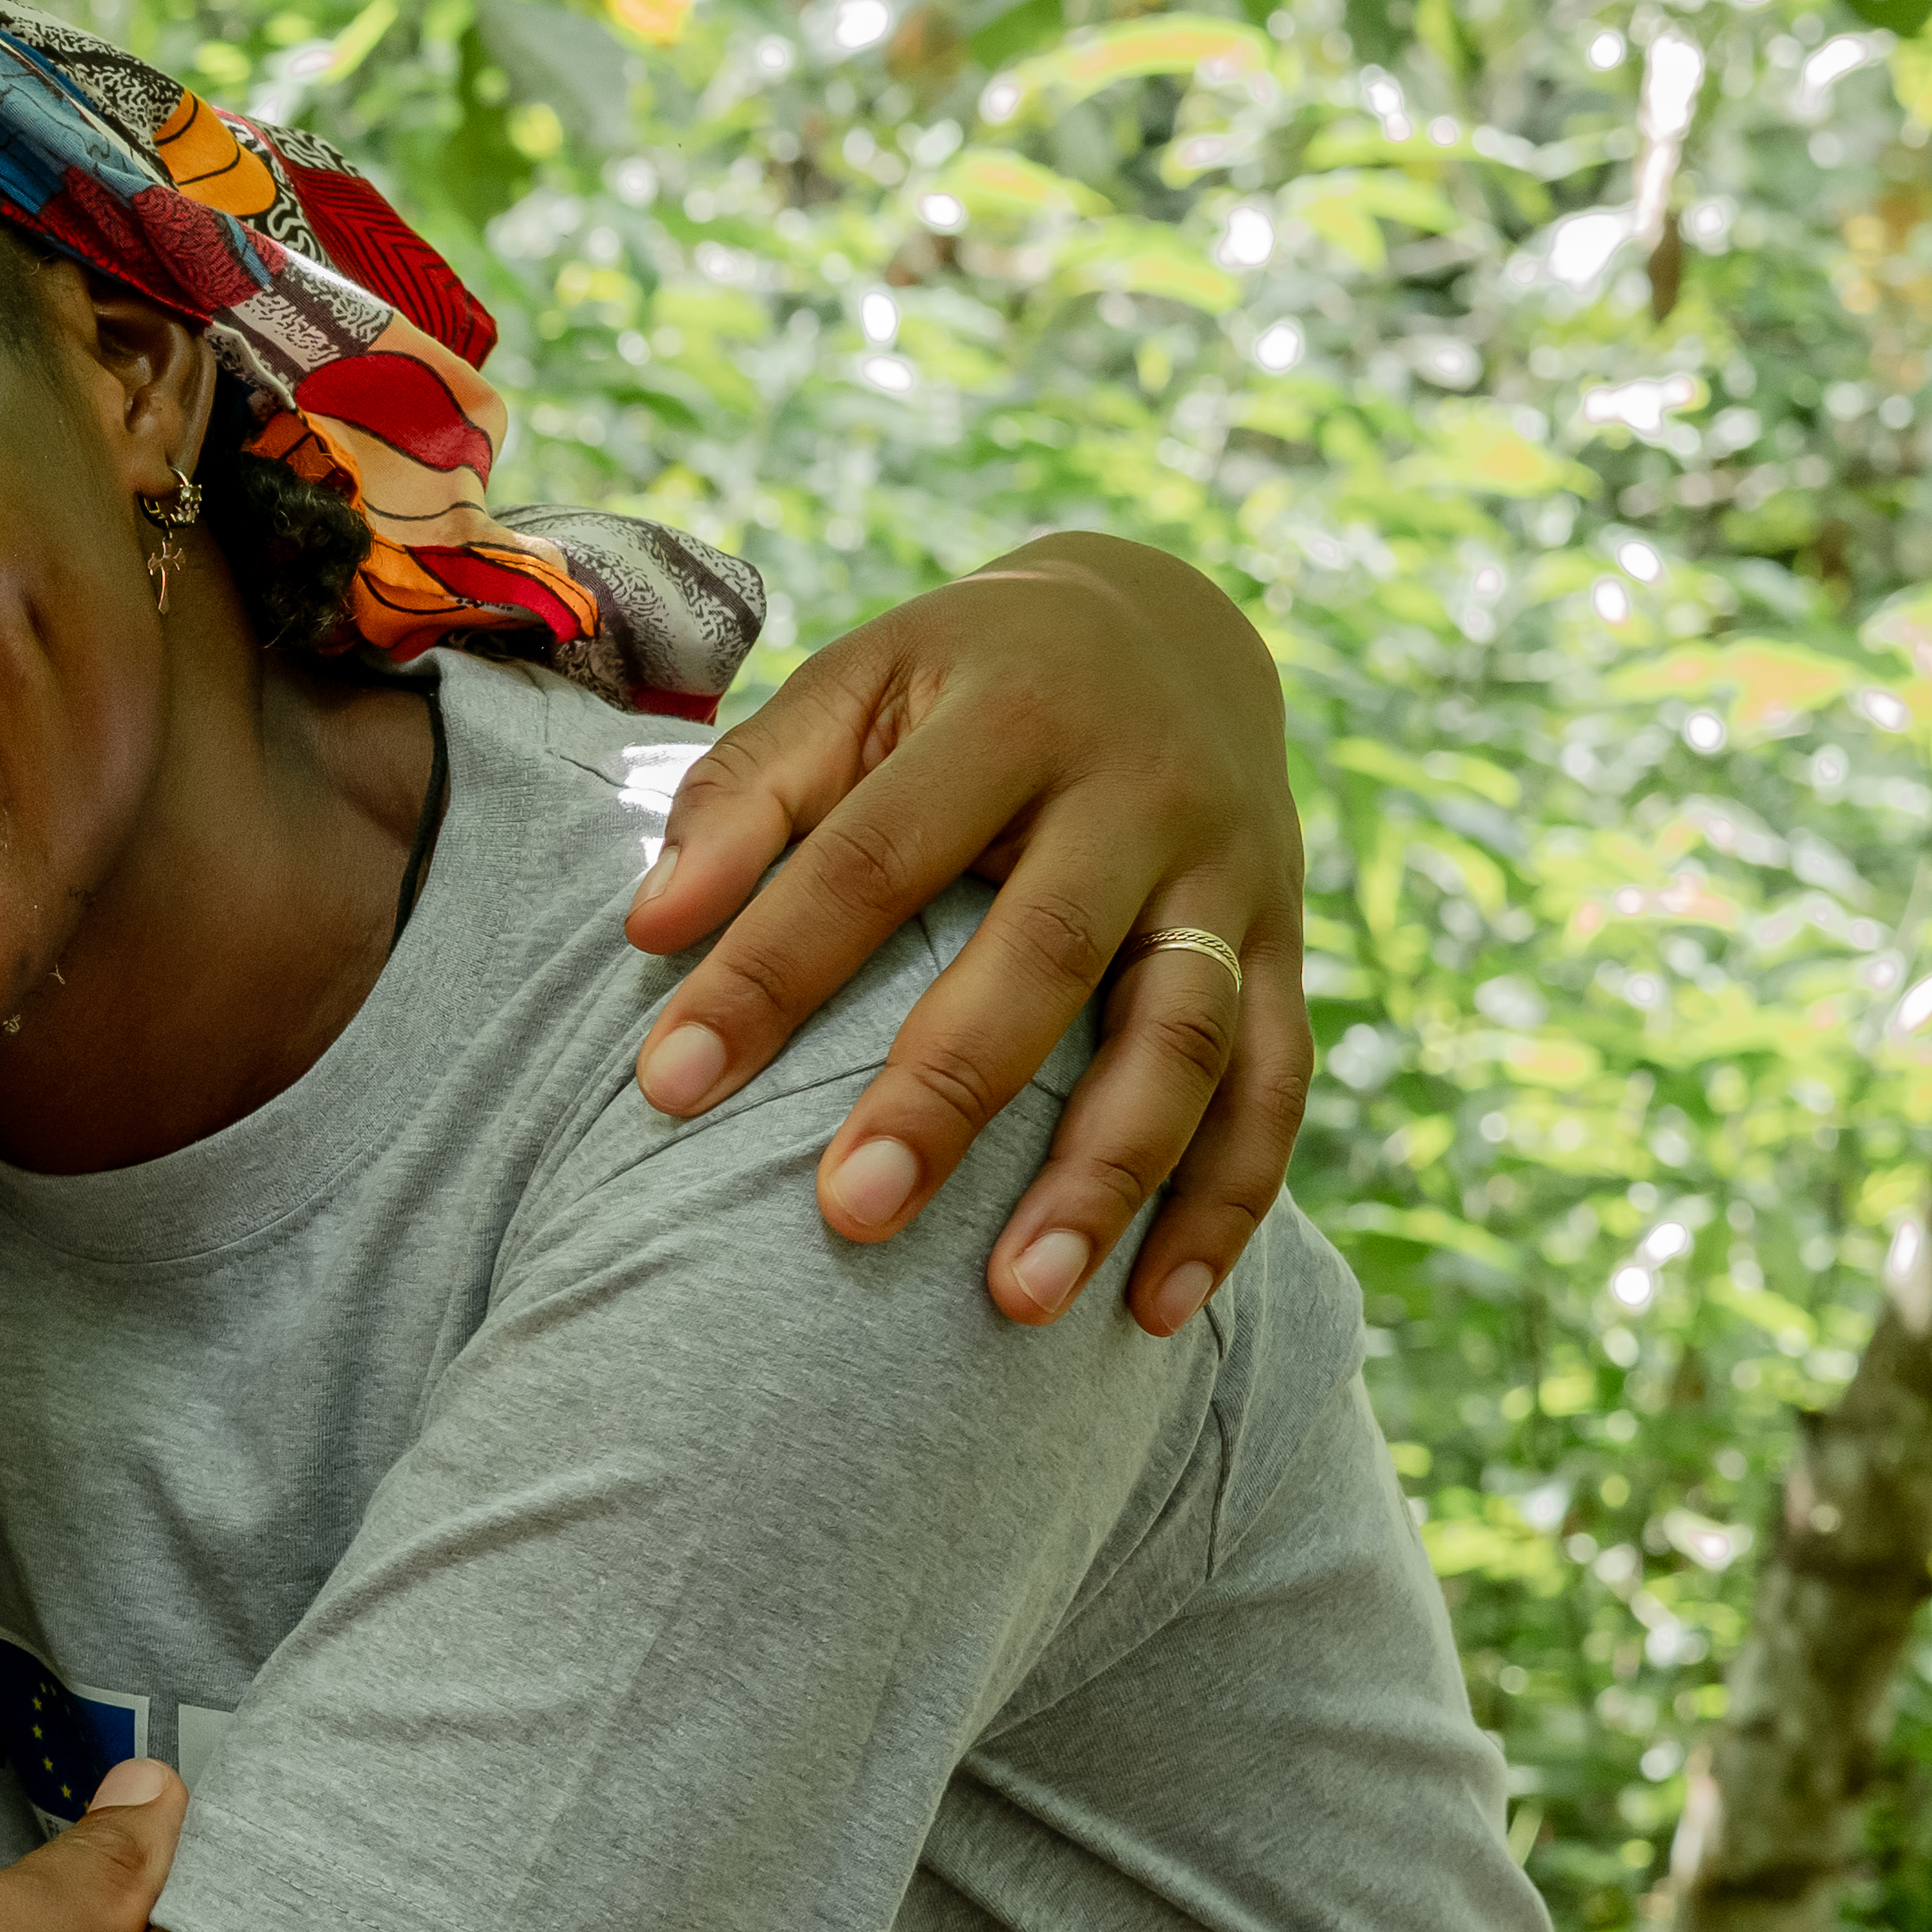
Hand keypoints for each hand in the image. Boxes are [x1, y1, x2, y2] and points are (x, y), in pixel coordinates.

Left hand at [618, 529, 1312, 1337]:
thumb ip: (749, 791)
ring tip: (1017, 1301)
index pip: (871, 853)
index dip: (767, 968)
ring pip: (1184, 1039)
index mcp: (1010, 713)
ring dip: (1109, 1178)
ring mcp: (1230, 877)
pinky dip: (1225, 1204)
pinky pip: (1272, 1086)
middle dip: (946, 1094)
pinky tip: (1154, 1311)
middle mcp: (1139, 792)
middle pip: (1042, 955)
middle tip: (849, 1217)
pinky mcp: (1286, 946)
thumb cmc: (963, 679)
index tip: (664, 1086)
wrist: (1172, 619)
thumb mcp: (858, 679)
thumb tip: (645, 926)